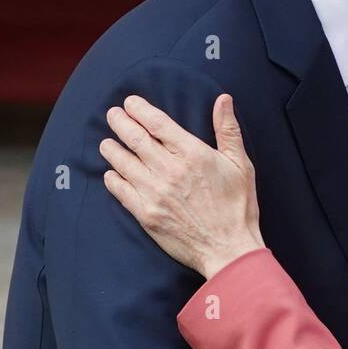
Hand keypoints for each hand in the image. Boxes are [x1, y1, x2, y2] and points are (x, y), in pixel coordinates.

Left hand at [100, 93, 263, 278]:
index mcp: (193, 154)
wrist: (228, 249)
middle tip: (112, 114)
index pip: (158, 123)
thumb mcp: (241, 164)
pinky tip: (111, 173)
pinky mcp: (146, 214)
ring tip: (107, 142)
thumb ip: (228, 130)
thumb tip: (223, 99)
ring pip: (123, 163)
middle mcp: (170, 171)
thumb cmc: (238, 206)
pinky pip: (120, 191)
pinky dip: (113, 178)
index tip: (130, 103)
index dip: (140, 109)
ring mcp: (155, 193)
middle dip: (120, 123)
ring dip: (112, 149)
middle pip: (135, 139)